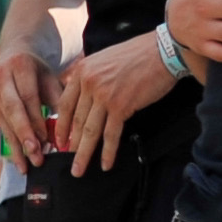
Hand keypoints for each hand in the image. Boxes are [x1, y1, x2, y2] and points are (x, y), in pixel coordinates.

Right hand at [0, 42, 55, 162]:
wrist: (13, 51)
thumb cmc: (37, 70)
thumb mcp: (51, 79)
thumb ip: (59, 101)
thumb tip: (70, 130)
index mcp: (20, 66)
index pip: (29, 98)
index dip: (38, 121)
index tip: (48, 142)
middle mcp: (0, 75)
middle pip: (12, 109)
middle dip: (23, 135)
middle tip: (35, 156)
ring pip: (1, 119)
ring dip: (14, 144)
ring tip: (25, 166)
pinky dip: (2, 137)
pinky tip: (10, 156)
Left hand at [50, 33, 181, 174]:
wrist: (162, 51)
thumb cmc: (138, 55)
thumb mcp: (104, 60)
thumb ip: (91, 78)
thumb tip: (84, 97)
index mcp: (82, 72)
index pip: (65, 104)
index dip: (62, 125)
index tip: (59, 140)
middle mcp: (89, 83)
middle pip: (77, 120)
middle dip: (71, 144)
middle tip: (67, 161)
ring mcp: (104, 95)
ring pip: (90, 130)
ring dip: (84, 154)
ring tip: (79, 170)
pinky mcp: (121, 106)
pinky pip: (111, 134)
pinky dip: (108, 151)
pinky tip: (105, 164)